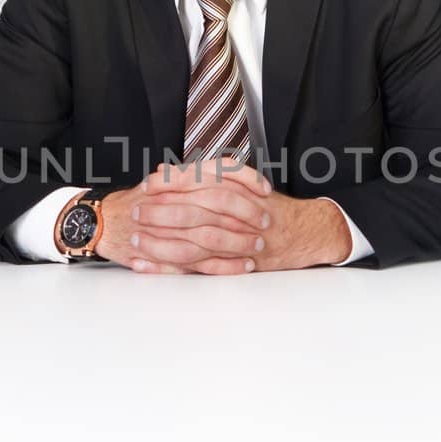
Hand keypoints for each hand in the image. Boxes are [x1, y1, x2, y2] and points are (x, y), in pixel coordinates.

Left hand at [102, 159, 352, 274]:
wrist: (305, 231)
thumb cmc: (266, 207)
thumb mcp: (237, 184)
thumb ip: (200, 178)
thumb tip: (162, 172)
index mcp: (239, 188)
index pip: (201, 179)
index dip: (172, 183)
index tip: (147, 185)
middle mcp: (242, 211)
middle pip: (197, 208)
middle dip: (163, 212)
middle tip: (136, 212)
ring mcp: (243, 238)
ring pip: (199, 240)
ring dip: (165, 242)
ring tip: (137, 242)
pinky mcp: (241, 262)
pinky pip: (205, 267)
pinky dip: (176, 269)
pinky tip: (151, 267)